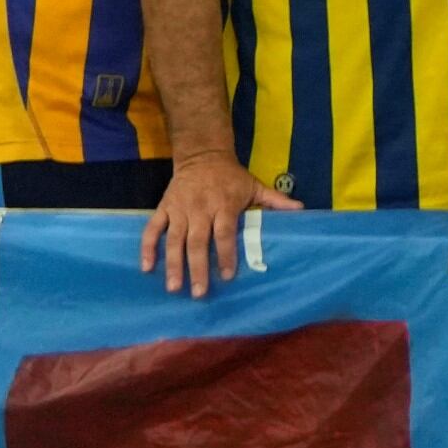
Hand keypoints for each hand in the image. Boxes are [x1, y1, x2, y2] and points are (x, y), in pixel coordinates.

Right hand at [142, 151, 299, 296]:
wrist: (202, 154)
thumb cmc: (231, 177)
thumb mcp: (254, 185)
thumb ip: (276, 201)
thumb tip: (301, 210)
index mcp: (224, 204)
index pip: (224, 232)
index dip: (226, 253)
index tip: (228, 275)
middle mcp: (200, 208)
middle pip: (198, 241)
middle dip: (198, 268)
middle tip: (199, 293)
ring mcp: (179, 209)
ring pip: (174, 239)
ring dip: (172, 264)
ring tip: (173, 287)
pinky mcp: (164, 208)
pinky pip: (152, 229)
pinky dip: (147, 248)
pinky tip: (146, 268)